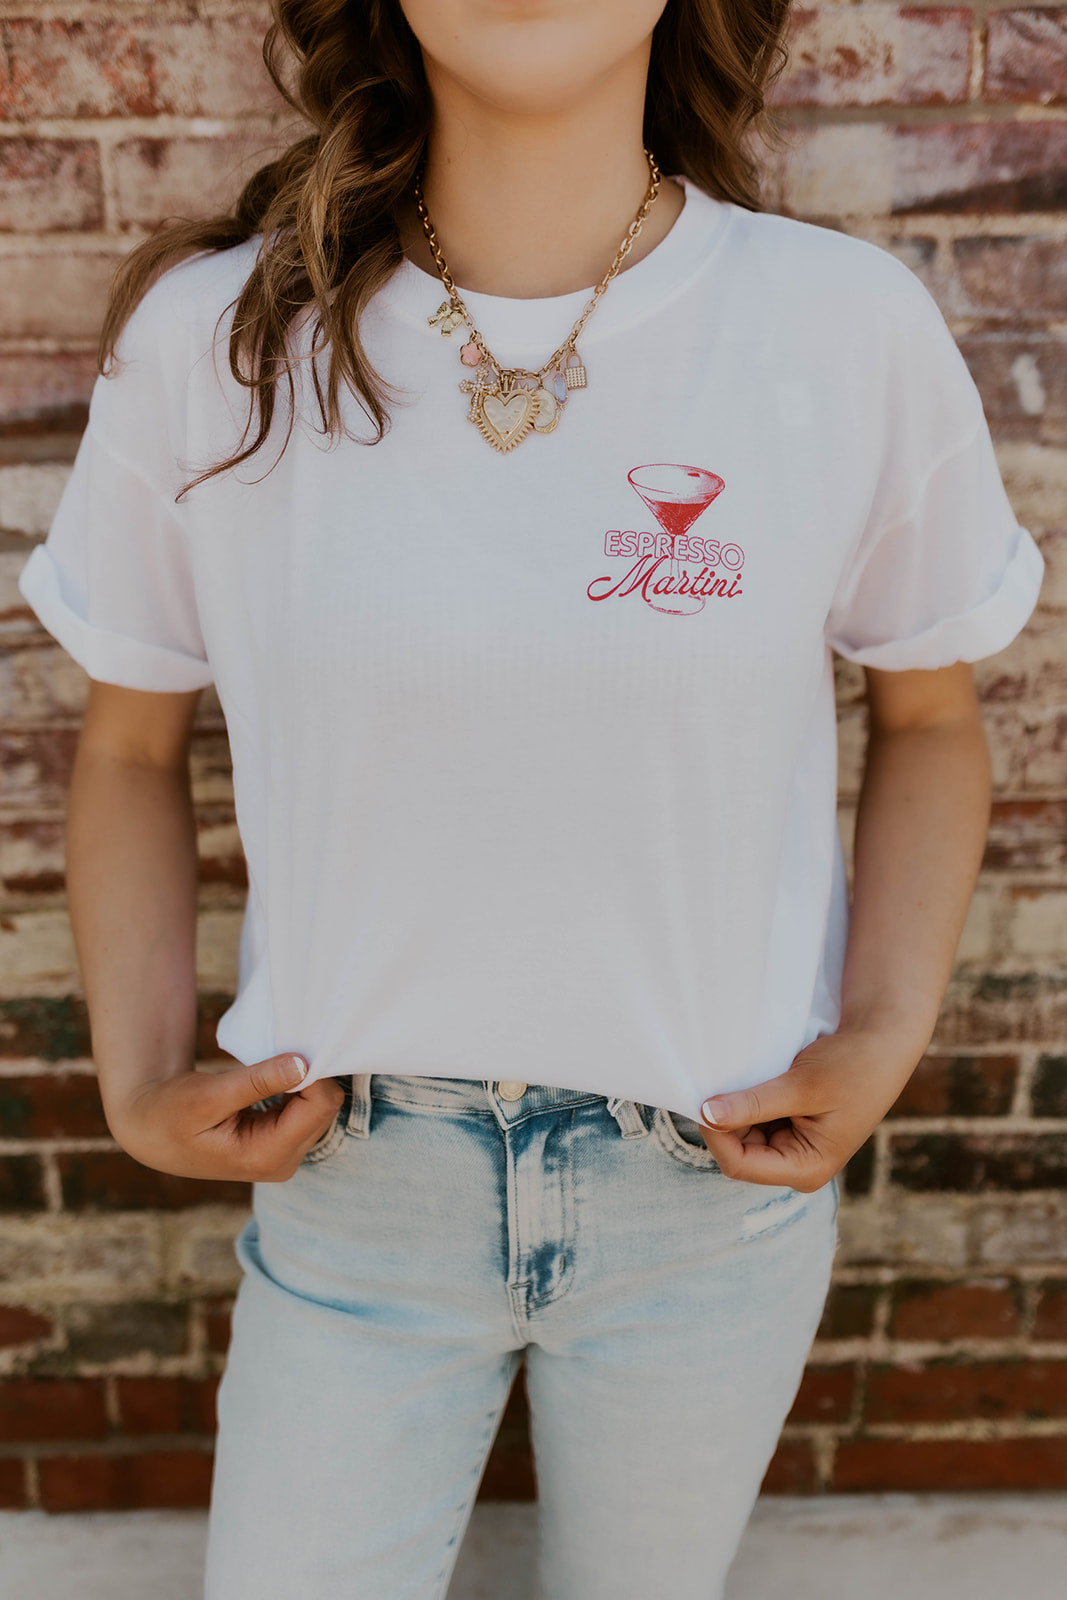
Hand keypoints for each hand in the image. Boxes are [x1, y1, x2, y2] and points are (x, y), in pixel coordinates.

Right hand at [107, 1054, 346, 1182]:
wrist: (151, 1130)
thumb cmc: (171, 1113)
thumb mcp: (208, 1094)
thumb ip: (256, 1082)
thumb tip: (303, 1064)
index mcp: (267, 1156)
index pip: (319, 1106)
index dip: (313, 1072)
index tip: (291, 1046)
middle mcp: (283, 1162)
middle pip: (325, 1108)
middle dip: (310, 1075)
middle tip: (280, 1050)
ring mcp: (285, 1155)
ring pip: (320, 1107)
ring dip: (304, 1080)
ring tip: (272, 1063)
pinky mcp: (283, 1143)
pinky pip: (308, 1108)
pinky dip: (297, 1087)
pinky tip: (275, 1075)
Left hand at [696, 1026, 923, 1190]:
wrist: (881, 1045)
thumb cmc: (852, 1067)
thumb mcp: (801, 1086)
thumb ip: (753, 1105)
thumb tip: (706, 1115)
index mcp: (806, 1169)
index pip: (740, 1165)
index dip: (715, 1135)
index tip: (701, 1099)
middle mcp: (796, 1166)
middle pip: (737, 1151)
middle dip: (723, 1120)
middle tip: (713, 1082)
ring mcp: (791, 1148)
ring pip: (740, 1134)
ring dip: (733, 1108)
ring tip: (736, 1078)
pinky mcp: (788, 1127)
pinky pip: (752, 1120)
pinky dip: (744, 1101)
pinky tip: (749, 1080)